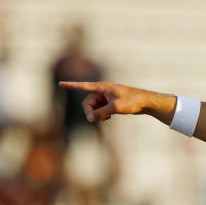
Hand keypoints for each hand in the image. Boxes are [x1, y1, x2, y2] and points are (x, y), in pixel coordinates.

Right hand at [57, 81, 175, 123]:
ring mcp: (106, 97)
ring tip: (106, 118)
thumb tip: (91, 118)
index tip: (60, 84)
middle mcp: (102, 91)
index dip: (71, 86)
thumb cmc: (132, 101)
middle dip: (90, 112)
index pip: (83, 86)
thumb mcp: (115, 108)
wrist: (145, 102)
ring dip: (97, 114)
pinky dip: (102, 114)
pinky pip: (100, 109)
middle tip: (96, 120)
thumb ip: (101, 112)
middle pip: (88, 102)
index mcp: (102, 87)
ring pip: (94, 107)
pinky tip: (108, 118)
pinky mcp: (110, 102)